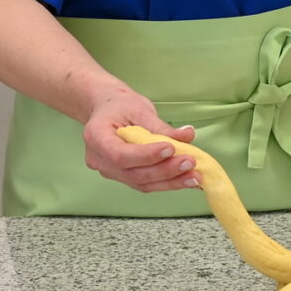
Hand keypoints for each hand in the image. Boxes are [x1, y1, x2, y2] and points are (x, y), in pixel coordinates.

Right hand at [83, 89, 197, 193]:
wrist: (109, 110)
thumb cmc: (119, 106)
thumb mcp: (139, 109)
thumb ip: (162, 127)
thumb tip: (187, 135)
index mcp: (95, 136)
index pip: (120, 154)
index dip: (146, 156)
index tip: (170, 148)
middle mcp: (99, 159)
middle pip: (133, 173)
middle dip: (165, 171)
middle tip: (190, 162)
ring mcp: (110, 171)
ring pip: (141, 183)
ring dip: (171, 181)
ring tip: (194, 176)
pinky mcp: (123, 177)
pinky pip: (145, 183)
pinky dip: (168, 182)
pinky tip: (186, 179)